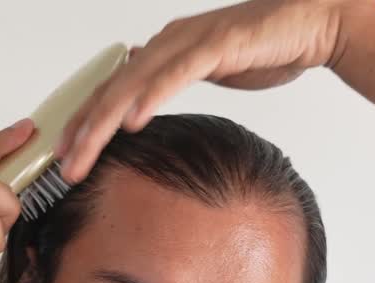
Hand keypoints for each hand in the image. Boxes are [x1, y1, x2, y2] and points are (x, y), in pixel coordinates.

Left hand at [54, 0, 372, 182]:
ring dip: (103, 121)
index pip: (111, 91)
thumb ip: (177, 82)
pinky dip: (150, 97)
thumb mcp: (211, 72)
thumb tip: (148, 101)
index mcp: (164, 52)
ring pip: (133, 85)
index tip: (65, 155)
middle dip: (82, 130)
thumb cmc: (268, 48)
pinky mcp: (215, 46)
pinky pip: (175, 75)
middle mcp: (167, 43)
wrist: (312, 23)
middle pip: (111, 90)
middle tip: (62, 166)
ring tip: (83, 152)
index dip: (84, 123)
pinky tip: (131, 120)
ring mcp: (188, 43)